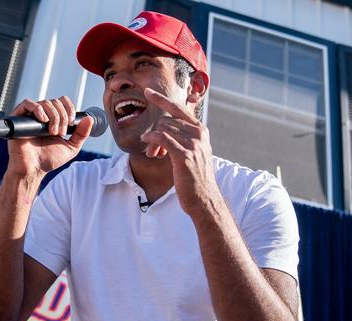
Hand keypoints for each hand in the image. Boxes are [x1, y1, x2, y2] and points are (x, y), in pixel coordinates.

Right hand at [6, 96, 92, 177]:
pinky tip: (43, 121)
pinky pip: (27, 103)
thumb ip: (81, 134)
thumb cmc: (49, 160)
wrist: (33, 168)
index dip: (69, 108)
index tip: (71, 122)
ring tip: (52, 132)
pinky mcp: (18, 118)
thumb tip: (89, 119)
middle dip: (62, 117)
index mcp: (53, 119)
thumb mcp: (71, 147)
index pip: (62, 102)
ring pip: (45, 102)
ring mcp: (30, 116)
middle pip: (55, 102)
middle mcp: (42, 115)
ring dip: (53, 116)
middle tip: (60, 133)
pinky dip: (38, 109)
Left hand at [140, 88, 219, 213]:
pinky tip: (148, 147)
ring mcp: (192, 144)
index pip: (178, 108)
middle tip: (152, 150)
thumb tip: (164, 128)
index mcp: (200, 130)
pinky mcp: (184, 155)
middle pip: (166, 120)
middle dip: (155, 132)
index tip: (147, 92)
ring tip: (153, 154)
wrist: (204, 197)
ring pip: (162, 129)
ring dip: (152, 141)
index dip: (161, 99)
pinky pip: (162, 138)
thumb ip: (183, 136)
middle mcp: (198, 134)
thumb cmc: (195, 176)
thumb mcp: (193, 151)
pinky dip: (152, 140)